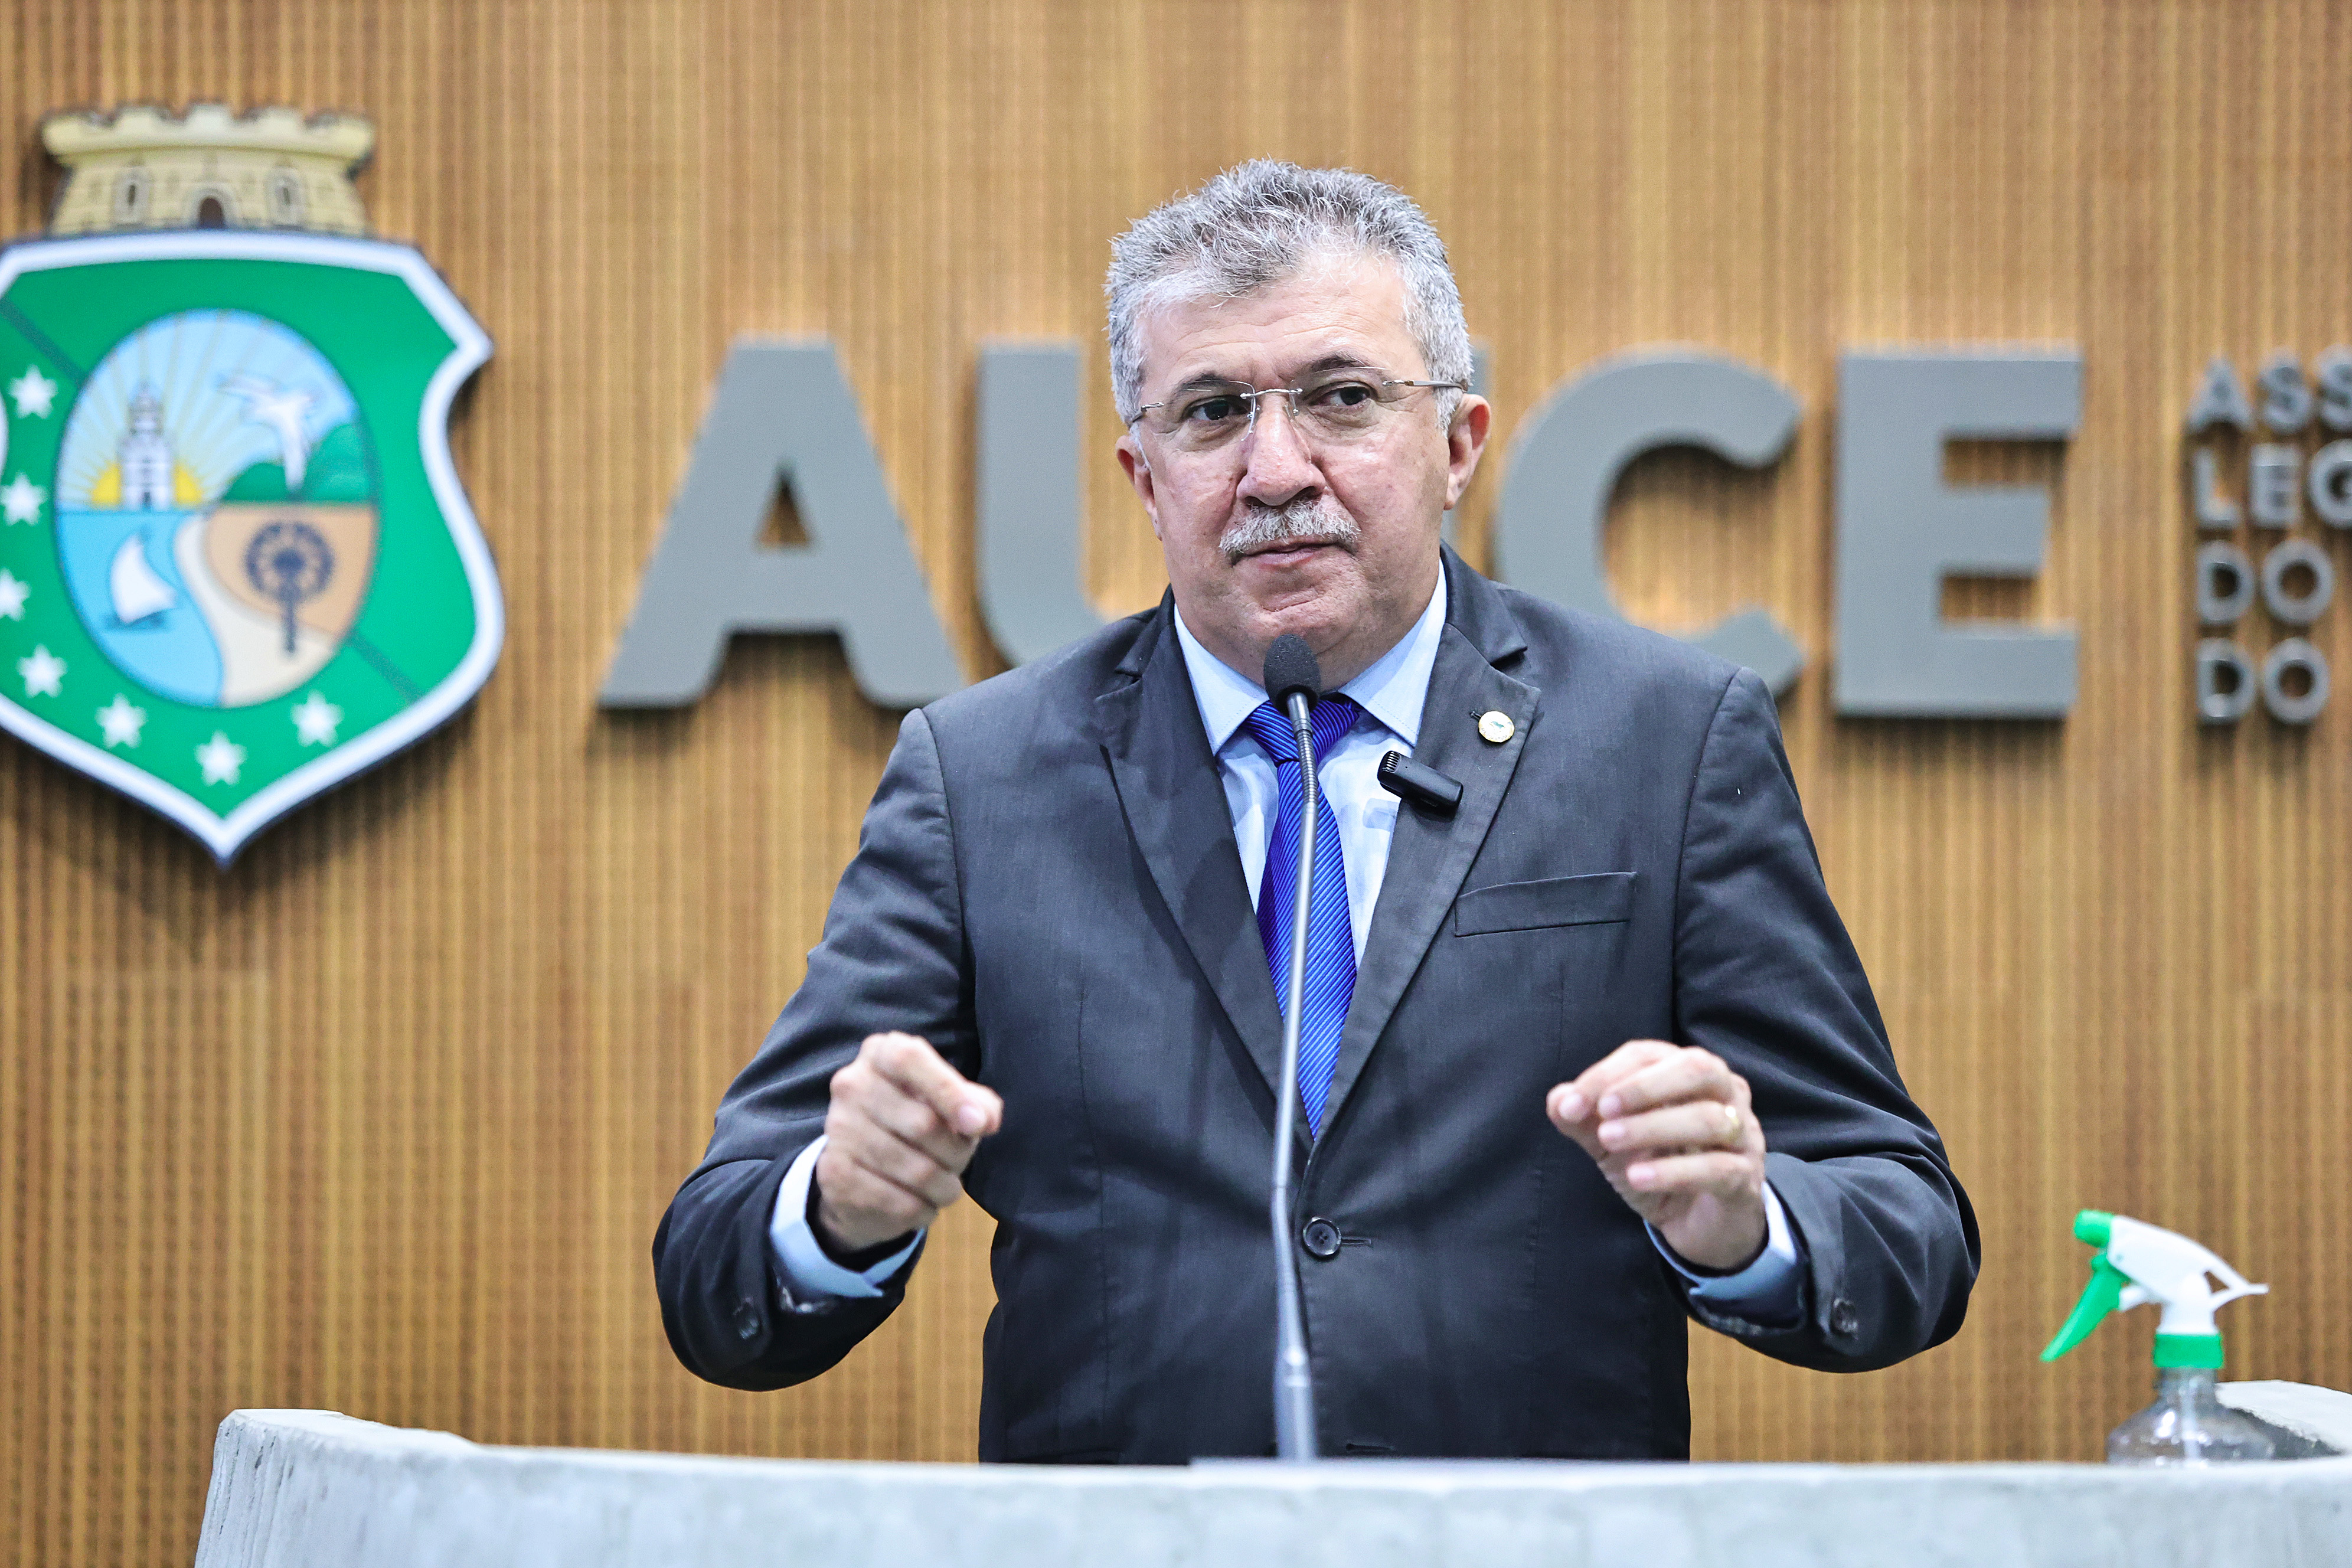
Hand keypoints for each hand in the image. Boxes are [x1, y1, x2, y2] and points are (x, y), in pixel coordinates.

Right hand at [814, 1032, 1002, 1253]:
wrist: (862, 1170)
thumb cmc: (917, 1124)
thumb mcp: (950, 1104)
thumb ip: (977, 1103)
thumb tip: (983, 1120)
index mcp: (881, 1054)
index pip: (909, 1059)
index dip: (949, 1092)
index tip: (978, 1126)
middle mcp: (852, 1084)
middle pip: (923, 1123)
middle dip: (958, 1153)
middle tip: (959, 1162)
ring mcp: (839, 1129)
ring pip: (916, 1171)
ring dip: (945, 1187)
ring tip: (945, 1187)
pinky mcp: (835, 1174)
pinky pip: (900, 1202)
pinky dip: (924, 1210)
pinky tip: (922, 1204)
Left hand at [1545, 1039, 1766, 1271]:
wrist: (1699, 1224)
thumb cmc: (1658, 1166)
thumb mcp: (1612, 1143)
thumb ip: (1584, 1120)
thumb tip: (1559, 1101)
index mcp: (1688, 1073)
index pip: (1650, 1055)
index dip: (1608, 1074)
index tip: (1572, 1104)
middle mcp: (1726, 1095)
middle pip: (1698, 1069)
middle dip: (1645, 1085)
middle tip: (1603, 1110)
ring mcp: (1743, 1136)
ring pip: (1710, 1118)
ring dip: (1653, 1126)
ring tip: (1610, 1141)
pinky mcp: (1746, 1179)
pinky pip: (1718, 1169)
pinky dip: (1673, 1172)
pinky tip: (1636, 1178)